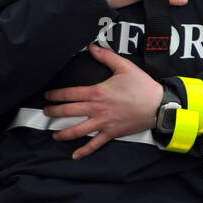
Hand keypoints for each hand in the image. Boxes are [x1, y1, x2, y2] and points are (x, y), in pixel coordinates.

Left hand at [44, 43, 163, 158]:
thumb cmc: (142, 86)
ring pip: (78, 130)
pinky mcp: (111, 133)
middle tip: (46, 112)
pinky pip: (95, 144)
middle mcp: (96, 109)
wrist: (157, 106)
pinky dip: (84, 151)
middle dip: (54, 112)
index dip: (56, 95)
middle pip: (69, 112)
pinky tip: (75, 155)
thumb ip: (106, 56)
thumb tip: (92, 46)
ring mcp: (103, 123)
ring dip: (63, 133)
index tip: (47, 96)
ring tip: (54, 135)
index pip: (70, 94)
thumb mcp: (124, 67)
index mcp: (97, 92)